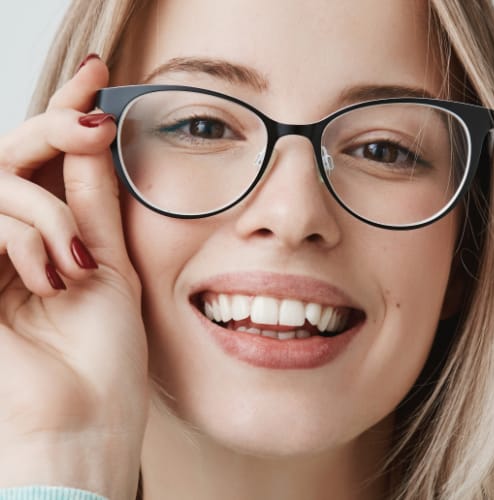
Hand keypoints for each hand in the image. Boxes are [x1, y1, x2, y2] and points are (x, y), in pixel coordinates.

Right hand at [0, 56, 147, 499]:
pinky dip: (20, 236)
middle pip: (14, 153)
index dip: (66, 112)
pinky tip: (48, 276)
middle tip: (95, 127)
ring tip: (73, 263)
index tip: (99, 75)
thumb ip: (92, 204)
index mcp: (48, 239)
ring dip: (45, 210)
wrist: (82, 421)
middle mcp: (10, 241)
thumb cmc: (103, 358)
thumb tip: (97, 143)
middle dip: (55, 129)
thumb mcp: (109, 266)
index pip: (49, 161)